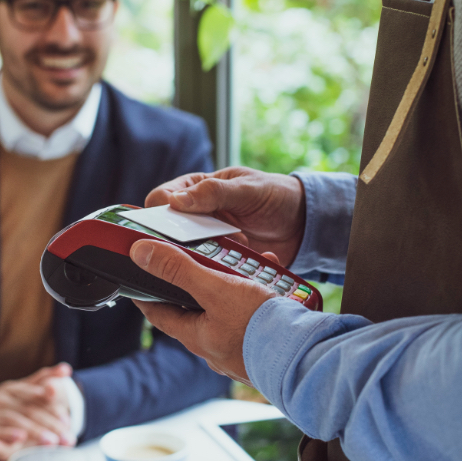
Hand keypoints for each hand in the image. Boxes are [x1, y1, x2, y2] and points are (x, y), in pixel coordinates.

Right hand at [0, 363, 74, 460]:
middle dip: (50, 424)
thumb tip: (66, 368)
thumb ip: (41, 380)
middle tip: (68, 437)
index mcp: (13, 389)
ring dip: (33, 430)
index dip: (53, 408)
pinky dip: (6, 433)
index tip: (68, 420)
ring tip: (50, 440)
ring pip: (14, 420)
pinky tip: (19, 437)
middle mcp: (1, 398)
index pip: (37, 396)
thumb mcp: (18, 391)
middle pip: (29, 410)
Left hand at [129, 239, 278, 383]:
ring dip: (236, 285)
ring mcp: (241, 348)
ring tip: (248, 266)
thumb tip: (140, 254)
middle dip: (200, 282)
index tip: (136, 280)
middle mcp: (215, 346)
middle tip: (201, 262)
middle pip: (196, 308)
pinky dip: (261, 294)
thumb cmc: (262, 329)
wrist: (309, 356)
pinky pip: (256, 315)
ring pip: (229, 309)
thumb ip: (178, 269)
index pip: (158, 313)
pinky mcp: (265, 345)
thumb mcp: (216, 288)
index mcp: (196, 336)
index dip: (145, 294)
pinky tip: (274, 283)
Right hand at [144, 166, 305, 265]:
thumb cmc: (275, 195)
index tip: (171, 225)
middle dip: (178, 242)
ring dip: (203, 257)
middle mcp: (195, 216)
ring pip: (185, 255)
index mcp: (195, 189)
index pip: (160, 200)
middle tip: (202, 245)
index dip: (159, 213)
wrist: (303, 225)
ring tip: (229, 251)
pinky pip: (208, 271)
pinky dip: (220, 271)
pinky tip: (238, 265)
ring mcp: (206, 241)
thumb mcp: (247, 189)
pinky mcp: (219, 262)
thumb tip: (177, 201)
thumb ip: (214, 192)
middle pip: (166, 232)